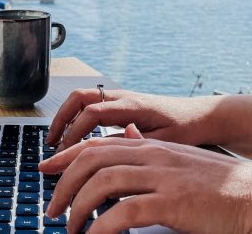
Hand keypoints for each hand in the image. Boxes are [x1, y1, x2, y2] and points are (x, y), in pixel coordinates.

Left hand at [39, 134, 251, 233]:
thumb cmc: (220, 185)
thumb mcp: (179, 161)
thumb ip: (149, 151)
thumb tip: (124, 137)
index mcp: (151, 146)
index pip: (96, 145)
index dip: (66, 157)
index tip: (45, 170)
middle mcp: (152, 155)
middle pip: (92, 161)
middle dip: (64, 184)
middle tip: (51, 210)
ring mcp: (162, 177)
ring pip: (102, 184)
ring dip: (78, 208)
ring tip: (69, 229)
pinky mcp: (173, 203)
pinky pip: (124, 213)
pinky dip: (102, 227)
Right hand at [46, 88, 215, 149]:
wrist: (201, 116)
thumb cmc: (186, 130)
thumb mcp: (162, 143)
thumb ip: (132, 142)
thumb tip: (102, 149)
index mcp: (131, 105)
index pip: (92, 112)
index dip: (74, 132)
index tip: (64, 153)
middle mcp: (122, 96)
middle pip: (80, 97)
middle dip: (61, 119)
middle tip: (50, 144)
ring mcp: (120, 98)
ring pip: (83, 98)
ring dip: (66, 117)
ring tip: (57, 141)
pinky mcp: (121, 104)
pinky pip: (92, 105)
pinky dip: (77, 119)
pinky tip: (76, 139)